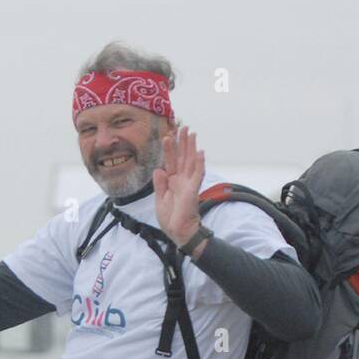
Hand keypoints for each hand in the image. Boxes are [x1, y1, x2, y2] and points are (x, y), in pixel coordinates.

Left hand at [153, 125, 206, 252]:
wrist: (178, 232)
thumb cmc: (170, 219)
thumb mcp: (159, 200)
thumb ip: (159, 184)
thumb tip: (158, 168)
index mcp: (172, 182)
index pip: (171, 161)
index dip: (169, 149)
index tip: (167, 136)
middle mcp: (181, 180)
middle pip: (182, 157)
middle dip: (182, 142)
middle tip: (182, 126)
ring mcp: (188, 184)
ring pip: (190, 161)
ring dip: (191, 147)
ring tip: (191, 133)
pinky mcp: (193, 190)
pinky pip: (198, 174)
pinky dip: (200, 163)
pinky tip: (200, 152)